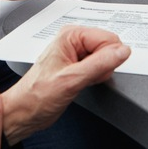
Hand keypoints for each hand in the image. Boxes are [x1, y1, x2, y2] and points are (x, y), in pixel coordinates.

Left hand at [0, 25, 130, 143]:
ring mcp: (76, 53)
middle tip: (85, 78)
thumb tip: (122, 52)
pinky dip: (96, 78)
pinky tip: (82, 84)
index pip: (109, 38)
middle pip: (109, 48)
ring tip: (80, 81)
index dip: (108, 58)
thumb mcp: (71, 80)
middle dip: (104, 66)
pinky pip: (100, 68)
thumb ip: (99, 64)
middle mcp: (73, 41)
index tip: (95, 71)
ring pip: (106, 59)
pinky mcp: (79, 66)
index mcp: (70, 35)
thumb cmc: (36, 96)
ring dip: (99, 73)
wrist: (25, 112)